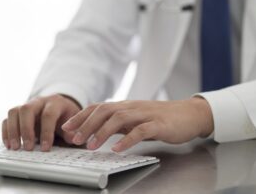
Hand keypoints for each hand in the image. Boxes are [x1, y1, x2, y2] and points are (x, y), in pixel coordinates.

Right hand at [2, 94, 80, 150]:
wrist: (60, 106)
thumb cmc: (66, 115)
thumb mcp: (74, 121)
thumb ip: (73, 130)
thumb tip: (72, 139)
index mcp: (55, 102)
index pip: (48, 115)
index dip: (46, 132)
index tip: (45, 148)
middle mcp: (39, 101)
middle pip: (27, 110)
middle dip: (26, 130)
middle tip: (28, 148)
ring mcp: (27, 105)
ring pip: (14, 112)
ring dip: (13, 131)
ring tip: (16, 148)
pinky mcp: (18, 113)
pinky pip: (7, 119)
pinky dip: (6, 132)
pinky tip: (9, 145)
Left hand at [61, 97, 213, 151]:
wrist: (189, 114)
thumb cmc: (162, 118)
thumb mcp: (137, 118)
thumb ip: (120, 123)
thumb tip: (98, 130)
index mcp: (126, 106)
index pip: (99, 107)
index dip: (81, 116)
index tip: (67, 127)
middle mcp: (133, 107)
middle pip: (105, 111)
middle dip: (86, 125)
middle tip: (73, 139)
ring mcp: (145, 115)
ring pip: (119, 119)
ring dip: (102, 132)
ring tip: (91, 146)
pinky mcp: (158, 124)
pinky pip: (141, 131)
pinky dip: (128, 140)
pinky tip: (118, 149)